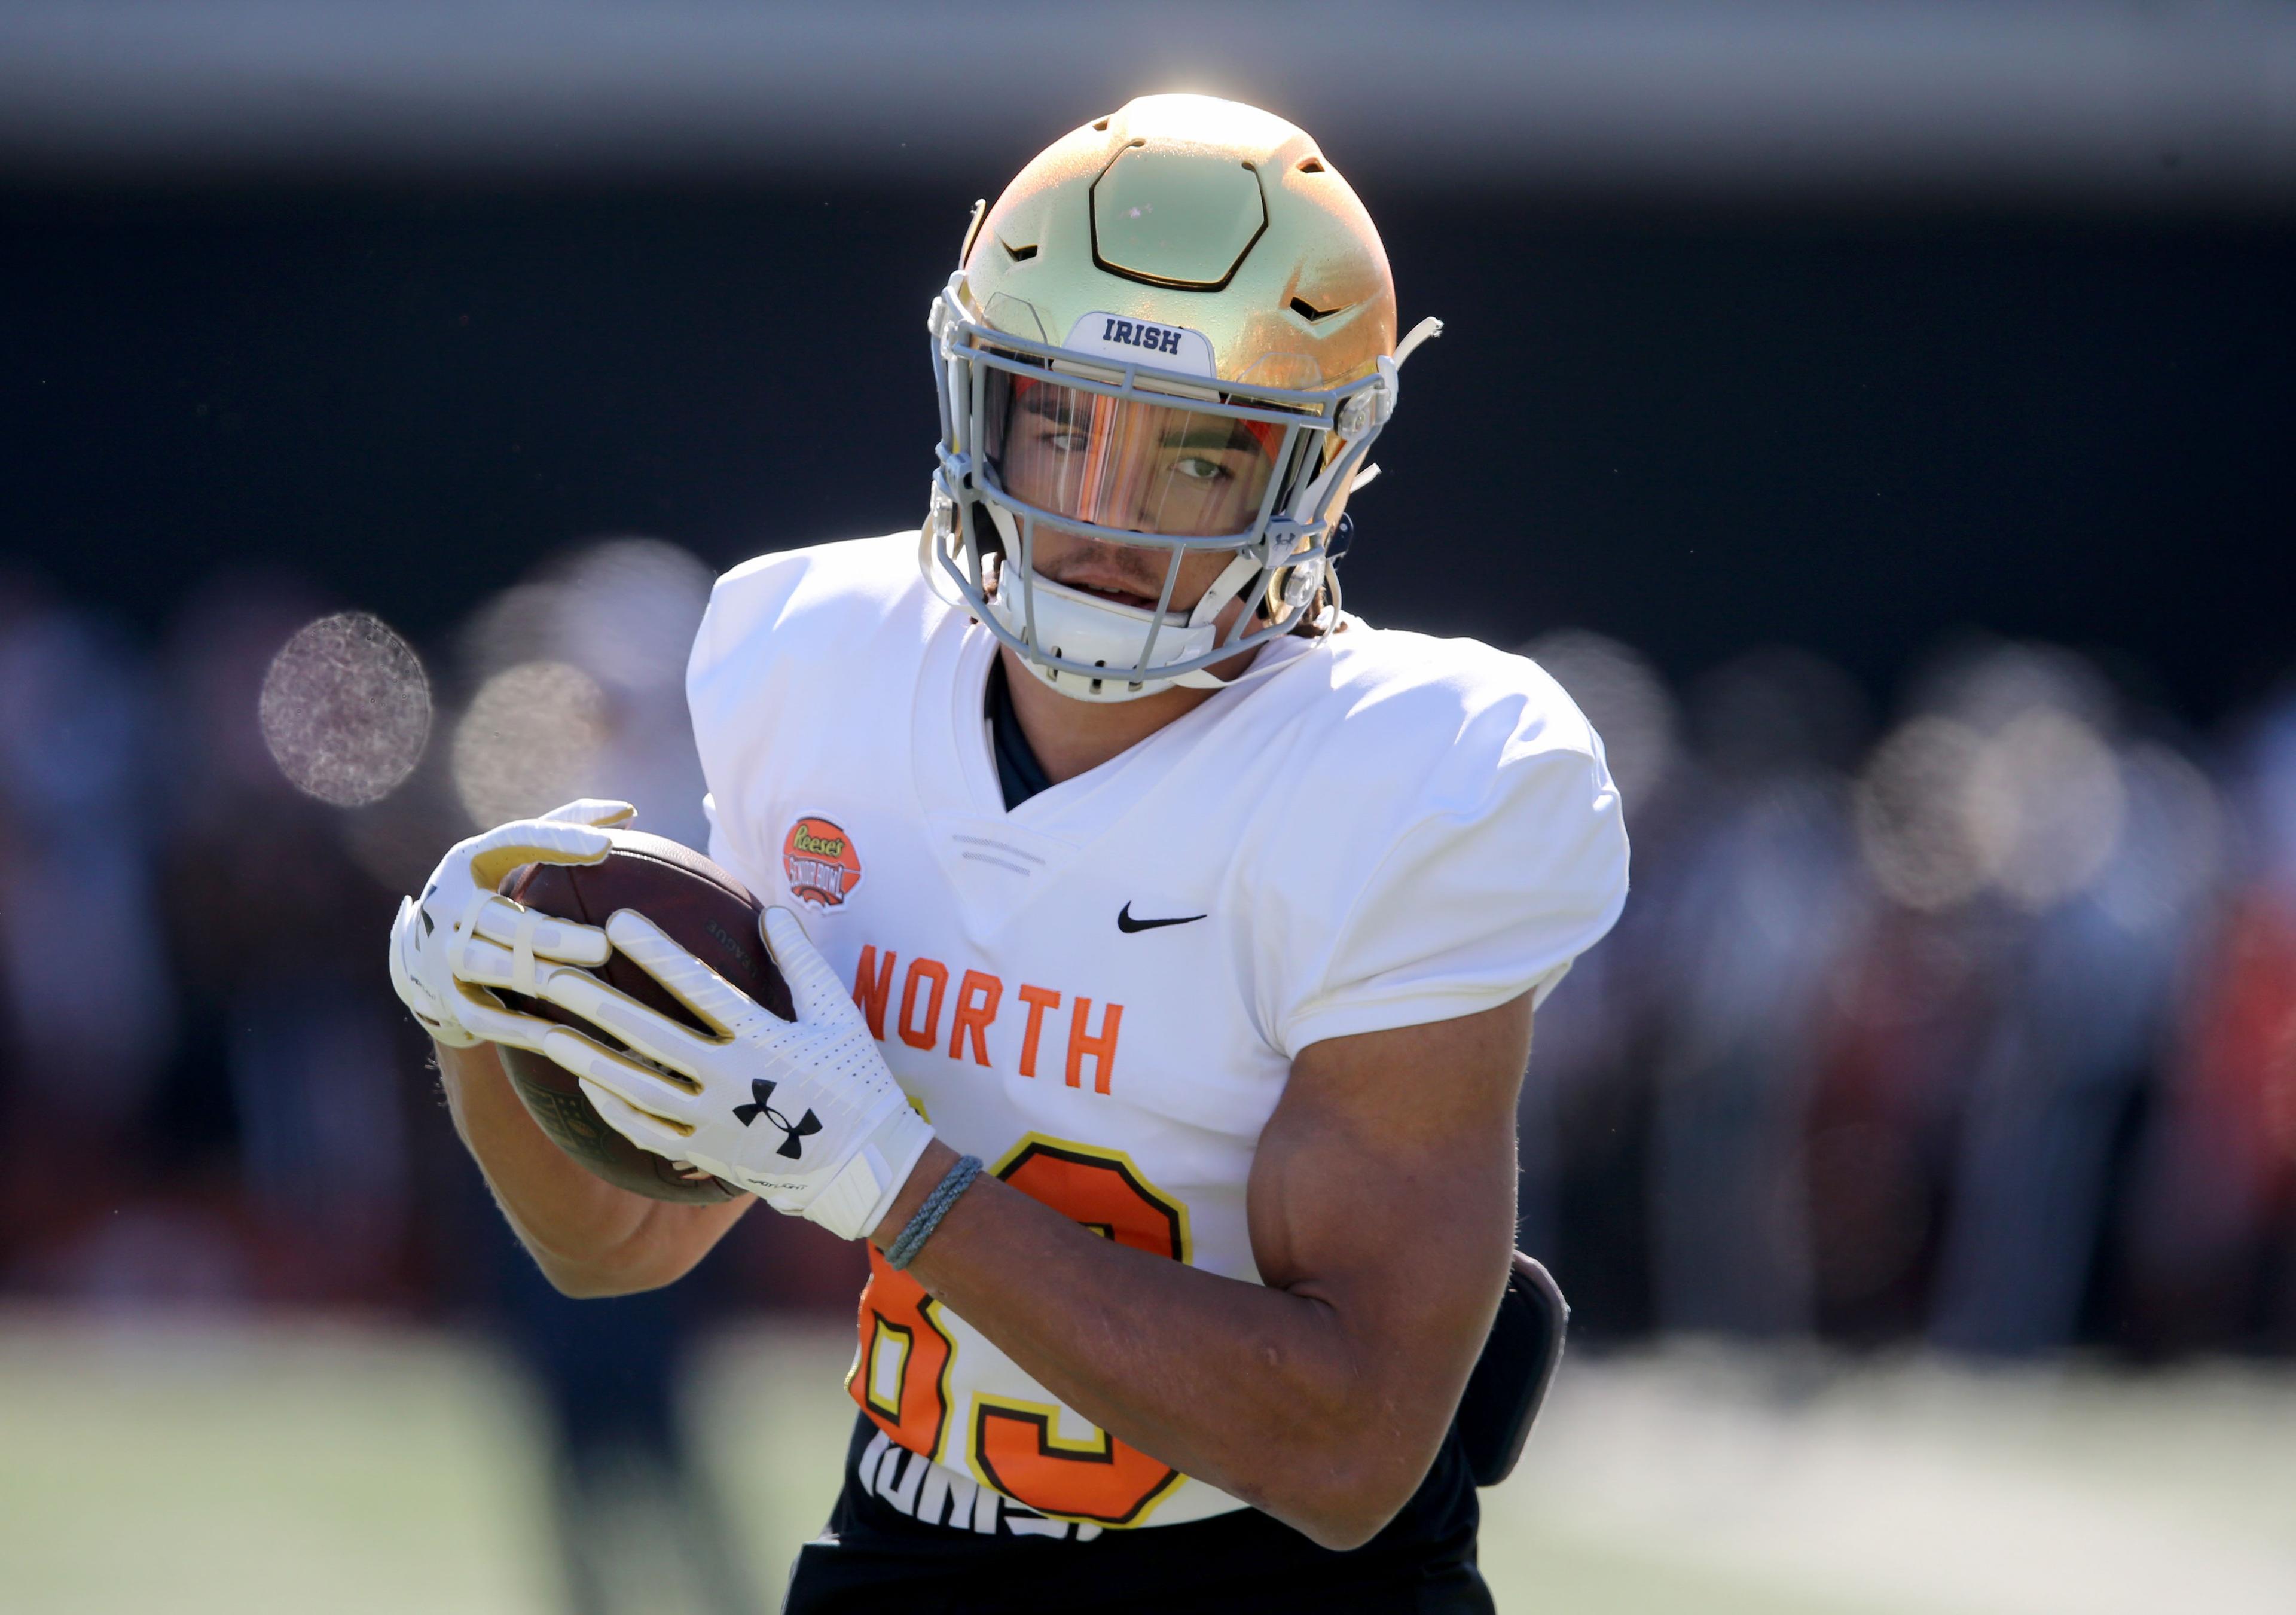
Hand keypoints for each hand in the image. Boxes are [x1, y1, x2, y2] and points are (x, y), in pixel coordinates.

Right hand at [388, 798, 631, 1049]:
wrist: (421, 950)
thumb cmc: (490, 892)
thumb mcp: (512, 853)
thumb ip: (566, 828)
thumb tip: (630, 811)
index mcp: (469, 860)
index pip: (515, 839)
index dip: (559, 840)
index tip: (608, 848)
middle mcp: (448, 905)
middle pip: (502, 921)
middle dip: (553, 935)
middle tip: (605, 945)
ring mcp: (442, 954)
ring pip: (490, 968)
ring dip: (539, 978)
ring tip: (592, 988)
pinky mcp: (447, 998)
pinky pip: (485, 1017)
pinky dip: (522, 1028)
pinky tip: (566, 1035)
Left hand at [518, 906, 933, 1240]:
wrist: (864, 1166)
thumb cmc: (855, 1079)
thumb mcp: (838, 1014)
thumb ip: (801, 961)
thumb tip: (771, 910)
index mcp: (765, 1040)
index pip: (699, 988)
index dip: (656, 953)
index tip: (617, 922)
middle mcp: (731, 1081)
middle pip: (651, 1037)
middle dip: (599, 1005)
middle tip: (555, 975)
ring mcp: (714, 1122)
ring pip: (638, 1088)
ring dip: (591, 1059)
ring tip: (551, 1034)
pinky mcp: (706, 1154)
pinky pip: (648, 1132)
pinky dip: (615, 1108)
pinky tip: (589, 1084)